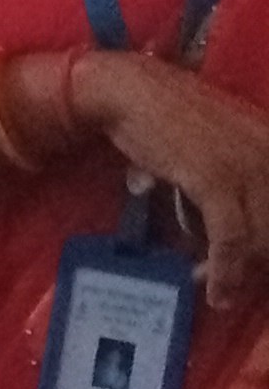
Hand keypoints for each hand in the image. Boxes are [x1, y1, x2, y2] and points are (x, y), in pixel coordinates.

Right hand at [80, 55, 268, 307]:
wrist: (133, 94)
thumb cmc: (172, 118)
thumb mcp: (221, 148)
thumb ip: (238, 182)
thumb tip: (240, 227)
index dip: (267, 241)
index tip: (256, 264)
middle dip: (259, 262)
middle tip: (238, 287)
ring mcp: (250, 166)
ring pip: (261, 236)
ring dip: (241, 274)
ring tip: (223, 294)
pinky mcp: (218, 179)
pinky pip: (232, 236)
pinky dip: (224, 268)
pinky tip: (213, 286)